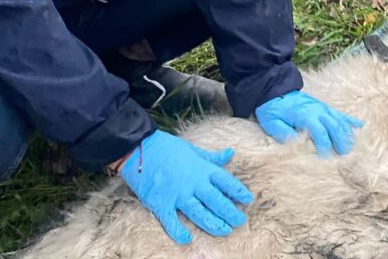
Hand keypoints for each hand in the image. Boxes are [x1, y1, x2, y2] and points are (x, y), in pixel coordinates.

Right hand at [119, 130, 253, 244]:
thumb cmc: (168, 147)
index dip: (238, 191)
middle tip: (240, 221)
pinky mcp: (160, 203)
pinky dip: (179, 232)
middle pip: (216, 201)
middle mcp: (193, 183)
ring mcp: (177, 195)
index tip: (248, 199)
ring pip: (199, 213)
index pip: (226, 182)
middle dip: (230, 212)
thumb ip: (212, 157)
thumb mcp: (194, 149)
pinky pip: (171, 221)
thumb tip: (231, 153)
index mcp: (202, 169)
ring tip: (225, 231)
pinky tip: (188, 239)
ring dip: (213, 223)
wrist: (139, 148)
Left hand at [255, 90, 363, 155]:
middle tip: (344, 159)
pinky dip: (351, 121)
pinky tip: (361, 126)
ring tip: (352, 150)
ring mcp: (324, 108)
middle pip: (336, 128)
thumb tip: (297, 145)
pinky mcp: (325, 107)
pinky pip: (341, 114)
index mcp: (306, 115)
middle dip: (341, 144)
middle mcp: (319, 111)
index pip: (320, 134)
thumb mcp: (272, 122)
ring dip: (347, 136)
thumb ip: (284, 134)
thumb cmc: (272, 109)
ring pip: (341, 122)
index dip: (324, 148)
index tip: (325, 161)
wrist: (274, 89)